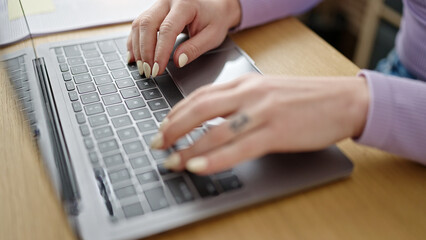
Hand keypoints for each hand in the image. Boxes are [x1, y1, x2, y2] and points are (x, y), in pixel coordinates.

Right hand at [127, 0, 241, 76]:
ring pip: (139, 24)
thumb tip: (177, 61)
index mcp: (185, 4)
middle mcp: (168, 1)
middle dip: (145, 51)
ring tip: (142, 68)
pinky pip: (137, 25)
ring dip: (137, 48)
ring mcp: (158, 5)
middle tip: (148, 72)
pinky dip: (134, 42)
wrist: (215, 6)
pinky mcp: (153, 11)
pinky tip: (134, 57)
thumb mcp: (212, 36)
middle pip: (147, 24)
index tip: (157, 69)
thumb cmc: (214, 20)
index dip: (160, 52)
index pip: (167, 29)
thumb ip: (194, 49)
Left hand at [151, 74, 369, 174]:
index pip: (200, 95)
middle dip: (172, 128)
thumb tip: (213, 119)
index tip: (164, 126)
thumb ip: (240, 101)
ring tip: (171, 161)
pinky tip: (198, 167)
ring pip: (213, 131)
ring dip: (187, 149)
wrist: (343, 100)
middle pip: (198, 109)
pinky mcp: (275, 132)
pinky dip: (214, 159)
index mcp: (245, 82)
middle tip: (157, 144)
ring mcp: (261, 112)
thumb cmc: (306, 98)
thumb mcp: (267, 91)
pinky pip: (237, 148)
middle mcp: (249, 94)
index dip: (177, 112)